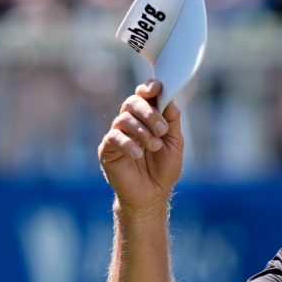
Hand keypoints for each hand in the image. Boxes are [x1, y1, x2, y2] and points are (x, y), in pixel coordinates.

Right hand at [98, 79, 183, 215]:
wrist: (153, 193)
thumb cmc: (164, 167)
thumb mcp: (175, 141)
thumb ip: (172, 119)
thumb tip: (169, 96)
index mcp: (147, 117)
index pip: (144, 95)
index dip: (149, 88)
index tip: (157, 88)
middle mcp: (131, 122)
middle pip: (132, 102)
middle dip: (148, 112)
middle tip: (162, 129)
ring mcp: (117, 134)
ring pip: (123, 119)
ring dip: (142, 131)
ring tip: (154, 146)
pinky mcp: (107, 149)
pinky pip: (114, 138)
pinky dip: (128, 143)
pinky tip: (138, 154)